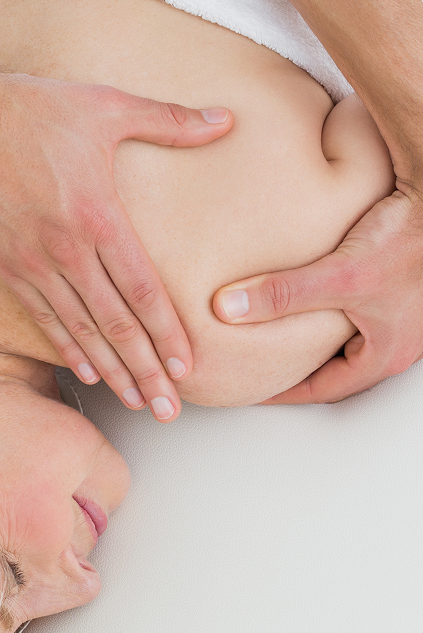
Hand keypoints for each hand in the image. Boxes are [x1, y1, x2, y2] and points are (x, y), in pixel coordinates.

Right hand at [0, 71, 231, 420]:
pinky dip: (66, 348)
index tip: (187, 368)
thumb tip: (227, 118)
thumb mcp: (107, 107)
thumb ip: (170, 121)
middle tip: (169, 409)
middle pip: (117, 325)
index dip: (168, 334)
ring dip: (111, 371)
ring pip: (80, 331)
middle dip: (146, 371)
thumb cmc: (33, 109)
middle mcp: (68, 251)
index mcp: (99, 217)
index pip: (144, 292)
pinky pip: (43, 318)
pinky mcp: (7, 267)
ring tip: (135, 402)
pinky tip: (86, 373)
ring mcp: (34, 264)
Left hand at [212, 188, 422, 403]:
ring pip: (346, 344)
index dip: (283, 392)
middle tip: (260, 368)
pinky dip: (326, 317)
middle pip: (335, 372)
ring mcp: (400, 318)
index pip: (322, 390)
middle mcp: (396, 342)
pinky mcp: (396, 290)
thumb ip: (283, 293)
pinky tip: (308, 303)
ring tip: (276, 337)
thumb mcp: (339, 274)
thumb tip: (227, 308)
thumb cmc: (408, 240)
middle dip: (298, 372)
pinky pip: (354, 315)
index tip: (252, 390)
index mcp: (383, 355)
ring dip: (313, 344)